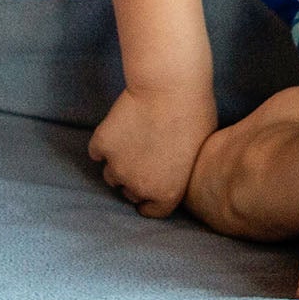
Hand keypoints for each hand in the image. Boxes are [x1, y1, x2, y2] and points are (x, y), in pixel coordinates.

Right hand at [88, 82, 218, 217]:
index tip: (151, 189)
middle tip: (145, 157)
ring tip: (134, 141)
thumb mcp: (200, 151)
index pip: (152, 211)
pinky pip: (98, 151)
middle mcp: (138, 186)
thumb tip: (175, 173)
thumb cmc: (195, 114)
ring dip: (119, 163)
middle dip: (136, 179)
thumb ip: (182, 171)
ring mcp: (116, 167)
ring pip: (111, 174)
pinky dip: (105, 143)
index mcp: (166, 193)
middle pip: (130, 192)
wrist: (169, 88)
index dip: (152, 200)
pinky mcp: (102, 145)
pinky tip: (119, 128)